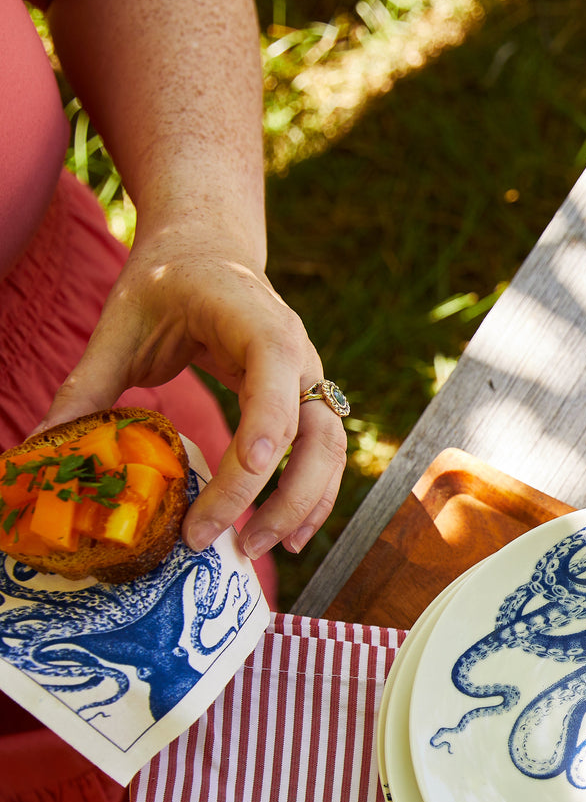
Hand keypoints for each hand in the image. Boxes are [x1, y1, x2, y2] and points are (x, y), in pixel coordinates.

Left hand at [38, 224, 346, 558]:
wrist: (210, 251)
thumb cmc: (168, 282)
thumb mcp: (121, 325)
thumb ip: (88, 384)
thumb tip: (40, 445)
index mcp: (261, 328)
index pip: (275, 390)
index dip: (265, 436)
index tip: (243, 475)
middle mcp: (300, 358)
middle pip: (315, 437)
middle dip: (283, 497)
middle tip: (236, 544)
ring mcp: (310, 382)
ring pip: (330, 453)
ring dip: (304, 506)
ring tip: (263, 550)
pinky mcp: (305, 402)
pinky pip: (325, 455)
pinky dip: (313, 497)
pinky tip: (288, 533)